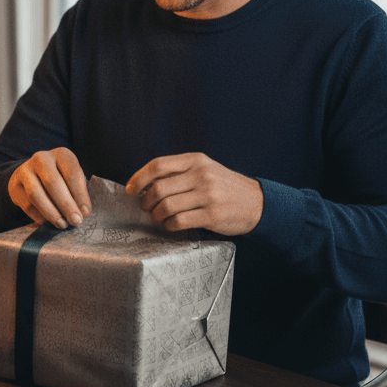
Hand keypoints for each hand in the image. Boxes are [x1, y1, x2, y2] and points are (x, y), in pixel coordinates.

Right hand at [8, 148, 90, 228]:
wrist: (33, 175)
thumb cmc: (60, 178)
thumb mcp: (72, 179)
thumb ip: (78, 193)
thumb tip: (81, 213)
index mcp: (61, 154)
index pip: (71, 173)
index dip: (79, 194)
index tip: (85, 212)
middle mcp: (41, 158)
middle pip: (52, 182)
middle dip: (66, 205)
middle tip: (75, 221)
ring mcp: (25, 170)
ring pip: (35, 194)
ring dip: (51, 212)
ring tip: (62, 224)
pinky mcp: (14, 185)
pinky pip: (27, 204)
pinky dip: (39, 216)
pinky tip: (48, 222)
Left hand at [126, 153, 262, 235]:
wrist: (256, 202)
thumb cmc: (224, 187)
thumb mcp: (204, 169)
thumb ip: (179, 172)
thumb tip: (145, 184)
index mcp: (196, 160)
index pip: (158, 165)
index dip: (139, 178)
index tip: (130, 189)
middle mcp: (201, 175)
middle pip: (159, 188)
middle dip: (146, 201)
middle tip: (147, 207)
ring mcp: (208, 195)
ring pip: (167, 206)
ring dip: (157, 215)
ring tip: (159, 217)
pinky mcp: (212, 215)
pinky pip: (179, 221)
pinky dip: (169, 225)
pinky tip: (171, 225)